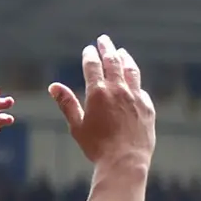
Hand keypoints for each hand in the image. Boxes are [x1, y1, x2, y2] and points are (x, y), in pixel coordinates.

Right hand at [49, 35, 154, 171]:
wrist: (125, 160)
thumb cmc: (97, 146)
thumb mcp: (76, 125)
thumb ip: (67, 103)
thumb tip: (53, 86)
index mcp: (98, 93)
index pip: (93, 66)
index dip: (90, 55)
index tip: (88, 49)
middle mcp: (118, 90)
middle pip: (113, 61)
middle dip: (107, 48)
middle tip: (104, 40)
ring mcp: (135, 96)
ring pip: (130, 70)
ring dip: (125, 58)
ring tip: (121, 52)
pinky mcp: (147, 106)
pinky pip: (140, 88)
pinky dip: (134, 80)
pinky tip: (132, 79)